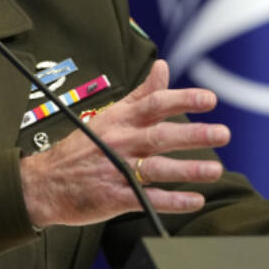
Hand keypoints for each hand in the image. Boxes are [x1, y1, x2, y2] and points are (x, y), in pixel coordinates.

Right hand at [19, 59, 229, 227]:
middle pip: (161, 136)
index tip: (210, 99)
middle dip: (194, 134)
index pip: (154, 104)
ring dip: (189, 170)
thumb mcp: (110, 115)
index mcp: (119, 120)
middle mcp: (120, 143)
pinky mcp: (115, 197)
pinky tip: (195, 201)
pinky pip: (149, 199)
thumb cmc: (82, 147)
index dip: (183, 100)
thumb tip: (163, 66)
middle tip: (223, 133)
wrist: (45, 183)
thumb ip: (141, 93)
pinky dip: (173, 201)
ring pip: (159, 168)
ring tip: (215, 170)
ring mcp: (117, 170)